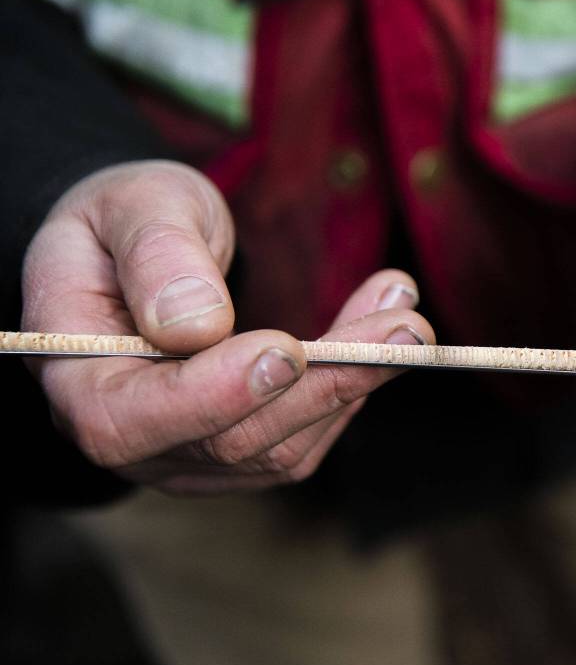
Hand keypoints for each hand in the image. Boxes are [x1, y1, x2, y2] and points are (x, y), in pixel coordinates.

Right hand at [21, 160, 433, 492]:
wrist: (145, 255)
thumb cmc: (130, 225)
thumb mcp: (133, 209)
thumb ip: (156, 258)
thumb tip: (197, 326)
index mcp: (78, 381)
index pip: (129, 419)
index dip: (213, 394)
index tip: (286, 349)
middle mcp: (134, 438)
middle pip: (232, 441)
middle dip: (325, 383)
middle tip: (405, 328)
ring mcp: (191, 455)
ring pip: (285, 446)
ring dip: (357, 383)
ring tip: (407, 319)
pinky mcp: (244, 452)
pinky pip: (308, 436)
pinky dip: (354, 386)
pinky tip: (385, 331)